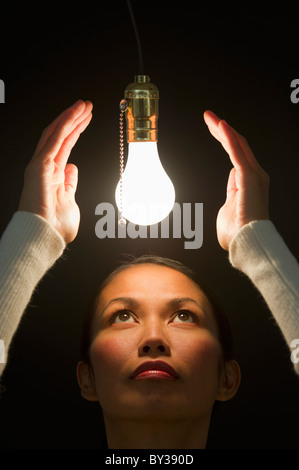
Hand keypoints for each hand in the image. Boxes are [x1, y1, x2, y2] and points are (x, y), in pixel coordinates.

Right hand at [19, 100, 92, 242]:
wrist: (46, 236)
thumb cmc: (56, 226)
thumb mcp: (70, 201)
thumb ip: (70, 184)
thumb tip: (72, 169)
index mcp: (54, 175)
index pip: (65, 146)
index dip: (76, 131)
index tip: (86, 120)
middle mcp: (46, 167)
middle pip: (61, 136)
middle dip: (74, 119)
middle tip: (87, 106)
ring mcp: (42, 164)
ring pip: (57, 133)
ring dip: (71, 116)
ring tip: (84, 105)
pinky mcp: (40, 164)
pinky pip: (55, 139)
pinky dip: (66, 123)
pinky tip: (76, 112)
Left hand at [204, 110, 269, 250]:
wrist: (247, 242)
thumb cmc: (236, 233)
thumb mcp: (227, 210)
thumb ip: (229, 197)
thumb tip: (230, 188)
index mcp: (248, 183)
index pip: (236, 155)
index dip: (225, 140)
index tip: (214, 130)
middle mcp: (254, 175)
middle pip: (237, 145)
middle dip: (222, 130)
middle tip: (209, 117)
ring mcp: (253, 175)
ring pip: (237, 145)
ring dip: (223, 129)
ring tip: (210, 117)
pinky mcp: (249, 177)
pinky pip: (237, 152)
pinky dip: (228, 137)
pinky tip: (220, 125)